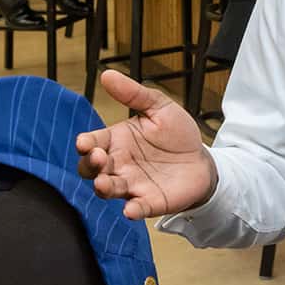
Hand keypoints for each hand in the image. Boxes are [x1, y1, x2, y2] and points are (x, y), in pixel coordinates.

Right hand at [76, 70, 217, 219]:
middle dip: (89, 164)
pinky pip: (137, 208)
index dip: (84, 143)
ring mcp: (132, 185)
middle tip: (95, 157)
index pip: (92, 142)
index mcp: (116, 141)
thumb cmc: (176, 133)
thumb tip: (107, 75)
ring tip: (103, 183)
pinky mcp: (150, 202)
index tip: (83, 142)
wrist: (201, 158)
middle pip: (92, 169)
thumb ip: (134, 94)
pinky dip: (132, 210)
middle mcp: (118, 164)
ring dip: (103, 187)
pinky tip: (131, 209)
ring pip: (108, 189)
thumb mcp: (159, 107)